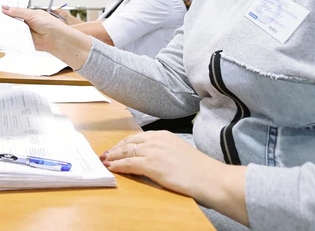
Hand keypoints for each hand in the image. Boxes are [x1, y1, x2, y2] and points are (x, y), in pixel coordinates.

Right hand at [1, 6, 92, 68]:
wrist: (56, 39)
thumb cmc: (49, 24)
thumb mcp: (32, 14)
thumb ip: (18, 12)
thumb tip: (5, 8)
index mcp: (27, 14)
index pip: (14, 11)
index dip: (6, 10)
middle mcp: (24, 23)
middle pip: (11, 20)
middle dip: (4, 19)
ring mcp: (23, 32)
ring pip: (11, 29)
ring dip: (6, 28)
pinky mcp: (23, 41)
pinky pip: (14, 38)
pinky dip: (10, 37)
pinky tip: (4, 34)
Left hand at [101, 131, 247, 224]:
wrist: (210, 178)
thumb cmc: (199, 170)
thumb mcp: (180, 152)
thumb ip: (165, 152)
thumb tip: (154, 159)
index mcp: (164, 135)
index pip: (137, 137)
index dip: (124, 143)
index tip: (116, 148)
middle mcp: (156, 139)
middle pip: (128, 142)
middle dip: (115, 149)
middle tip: (105, 155)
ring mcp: (153, 151)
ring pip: (126, 152)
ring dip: (113, 157)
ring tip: (104, 161)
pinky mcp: (151, 164)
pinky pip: (128, 164)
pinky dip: (118, 165)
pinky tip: (112, 168)